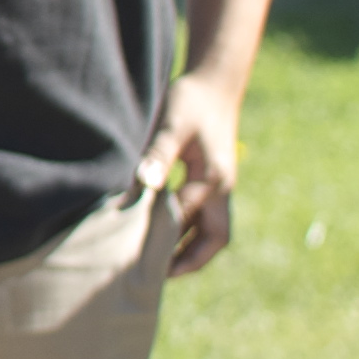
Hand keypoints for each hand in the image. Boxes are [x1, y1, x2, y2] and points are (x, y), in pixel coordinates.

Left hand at [141, 71, 247, 275]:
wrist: (214, 81)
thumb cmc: (191, 101)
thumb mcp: (171, 124)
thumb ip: (159, 155)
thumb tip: (145, 182)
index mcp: (214, 179)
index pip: (186, 219)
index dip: (163, 238)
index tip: (136, 253)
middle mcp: (222, 188)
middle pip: (215, 237)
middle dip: (193, 259)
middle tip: (161, 276)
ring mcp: (220, 184)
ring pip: (210, 229)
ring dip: (189, 247)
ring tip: (159, 265)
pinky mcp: (212, 179)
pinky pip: (203, 214)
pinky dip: (186, 228)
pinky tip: (162, 232)